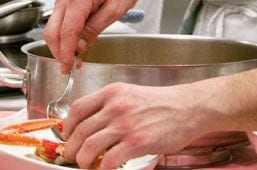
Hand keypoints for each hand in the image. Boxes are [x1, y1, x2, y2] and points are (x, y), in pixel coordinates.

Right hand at [43, 0, 140, 71]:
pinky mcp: (64, 2)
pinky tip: (75, 45)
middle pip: (52, 33)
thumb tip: (79, 46)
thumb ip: (94, 29)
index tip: (69, 67)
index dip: (66, 53)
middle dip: (60, 53)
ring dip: (61, 46)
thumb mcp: (114, 10)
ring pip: (52, 30)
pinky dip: (63, 37)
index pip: (66, 33)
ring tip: (76, 58)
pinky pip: (58, 23)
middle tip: (71, 68)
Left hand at [62, 82, 204, 168]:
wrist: (189, 108)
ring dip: (83, 161)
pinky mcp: (137, 142)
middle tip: (73, 156)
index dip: (67, 127)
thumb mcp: (131, 94)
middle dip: (72, 148)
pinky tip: (105, 169)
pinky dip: (102, 169)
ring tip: (86, 165)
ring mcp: (125, 124)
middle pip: (79, 131)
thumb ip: (110, 105)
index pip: (77, 109)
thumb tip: (90, 124)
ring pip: (89, 147)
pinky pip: (109, 160)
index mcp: (112, 92)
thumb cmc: (162, 103)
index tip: (68, 136)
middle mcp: (115, 106)